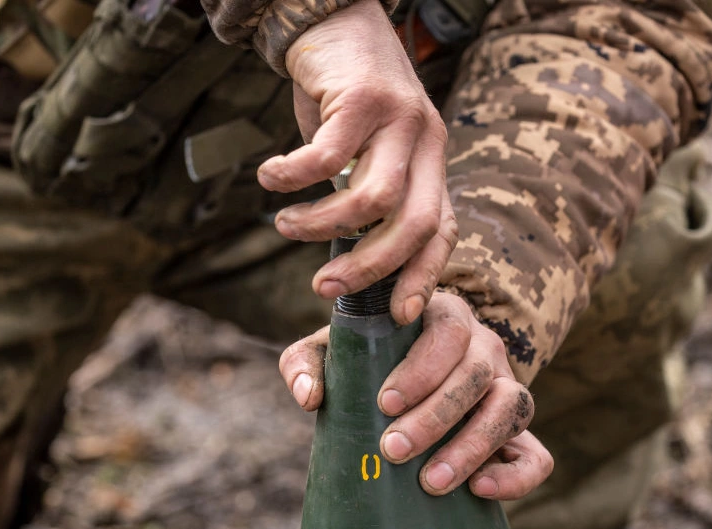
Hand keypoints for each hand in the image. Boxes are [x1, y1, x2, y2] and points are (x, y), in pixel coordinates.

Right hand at [257, 0, 455, 325]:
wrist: (338, 21)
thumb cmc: (347, 100)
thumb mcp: (371, 152)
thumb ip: (368, 197)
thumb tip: (347, 264)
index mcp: (432, 165)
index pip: (440, 231)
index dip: (422, 277)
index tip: (397, 316)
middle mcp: (426, 144)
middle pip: (412, 223)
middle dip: (370, 267)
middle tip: (324, 288)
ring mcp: (400, 119)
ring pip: (372, 197)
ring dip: (323, 225)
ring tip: (286, 225)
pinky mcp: (364, 97)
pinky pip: (328, 156)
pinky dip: (294, 177)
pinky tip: (271, 179)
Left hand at [279, 292, 553, 499]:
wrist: (395, 395)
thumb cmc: (363, 366)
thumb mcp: (329, 354)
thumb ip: (305, 363)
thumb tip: (308, 397)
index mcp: (444, 317)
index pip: (447, 331)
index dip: (422, 368)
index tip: (384, 403)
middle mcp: (484, 348)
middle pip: (477, 373)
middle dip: (436, 415)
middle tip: (392, 450)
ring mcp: (507, 389)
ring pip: (512, 407)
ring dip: (473, 446)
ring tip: (430, 483)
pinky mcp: (519, 436)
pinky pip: (538, 456)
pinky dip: (517, 475)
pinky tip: (479, 490)